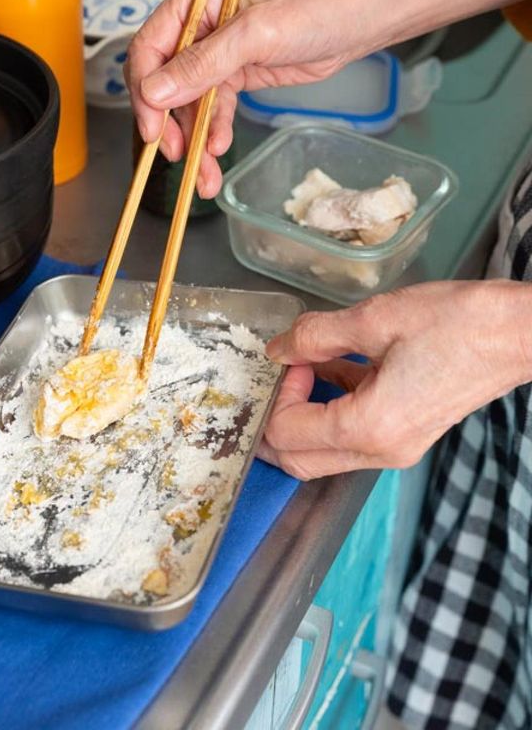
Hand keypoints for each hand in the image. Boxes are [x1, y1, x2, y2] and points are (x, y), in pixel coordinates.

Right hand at [125, 0, 356, 197]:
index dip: (146, 92)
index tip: (152, 130)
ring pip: (187, 102)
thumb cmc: (313, 12)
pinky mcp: (229, 74)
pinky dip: (212, 132)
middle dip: (169, 122)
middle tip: (177, 155)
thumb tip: (154, 93)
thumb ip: (203, 63)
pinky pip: (211, 108)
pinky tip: (217, 152)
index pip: (149, 48)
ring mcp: (210, 50)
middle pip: (162, 81)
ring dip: (193, 139)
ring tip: (204, 174)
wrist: (353, 25)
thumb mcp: (256, 35)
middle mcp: (195, 21)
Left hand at [257, 280, 531, 479]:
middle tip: (274, 377)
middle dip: (273, 423)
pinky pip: (352, 434)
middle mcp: (381, 451)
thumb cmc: (456, 323)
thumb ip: (316, 336)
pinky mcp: (406, 433)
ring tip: (301, 366)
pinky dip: (331, 408)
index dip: (276, 395)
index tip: (290, 356)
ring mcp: (396, 448)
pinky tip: (330, 366)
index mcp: (369, 428)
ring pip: (323, 452)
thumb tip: (278, 348)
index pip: (288, 435)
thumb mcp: (376, 318)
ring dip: (302, 416)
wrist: (519, 332)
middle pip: (299, 461)